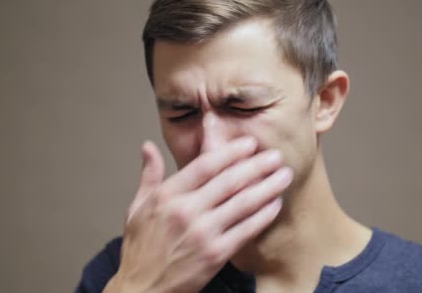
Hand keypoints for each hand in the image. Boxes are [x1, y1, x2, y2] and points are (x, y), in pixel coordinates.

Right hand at [104, 137, 291, 292]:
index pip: (205, 165)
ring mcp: (203, 233)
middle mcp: (186, 211)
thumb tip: (148, 147)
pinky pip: (246, 230)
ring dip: (268, 187)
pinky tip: (275, 205)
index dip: (231, 151)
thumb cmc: (140, 249)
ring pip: (243, 203)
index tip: (250, 143)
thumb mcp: (137, 208)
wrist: (141, 289)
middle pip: (230, 181)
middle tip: (276, 155)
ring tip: (284, 176)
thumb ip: (149, 175)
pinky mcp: (216, 254)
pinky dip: (264, 216)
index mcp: (167, 195)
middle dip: (257, 165)